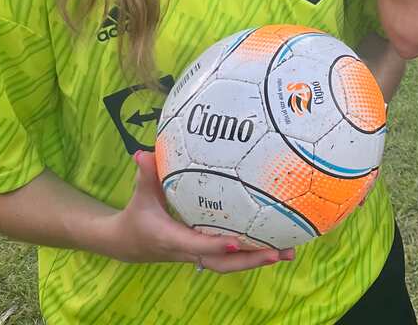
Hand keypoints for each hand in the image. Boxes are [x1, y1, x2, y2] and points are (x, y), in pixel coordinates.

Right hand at [99, 151, 290, 272]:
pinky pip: (232, 257)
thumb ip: (146, 175)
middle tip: (278, 252)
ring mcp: (199, 254)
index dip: (216, 245)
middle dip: (250, 260)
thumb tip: (143, 153)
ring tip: (289, 251)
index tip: (238, 241)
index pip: (196, 244)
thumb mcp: (141, 195)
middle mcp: (188, 251)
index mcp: (171, 239)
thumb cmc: (137, 215)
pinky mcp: (207, 252)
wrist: (128, 244)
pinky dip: (253, 253)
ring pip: (230, 264)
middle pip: (222, 263)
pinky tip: (278, 244)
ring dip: (258, 259)